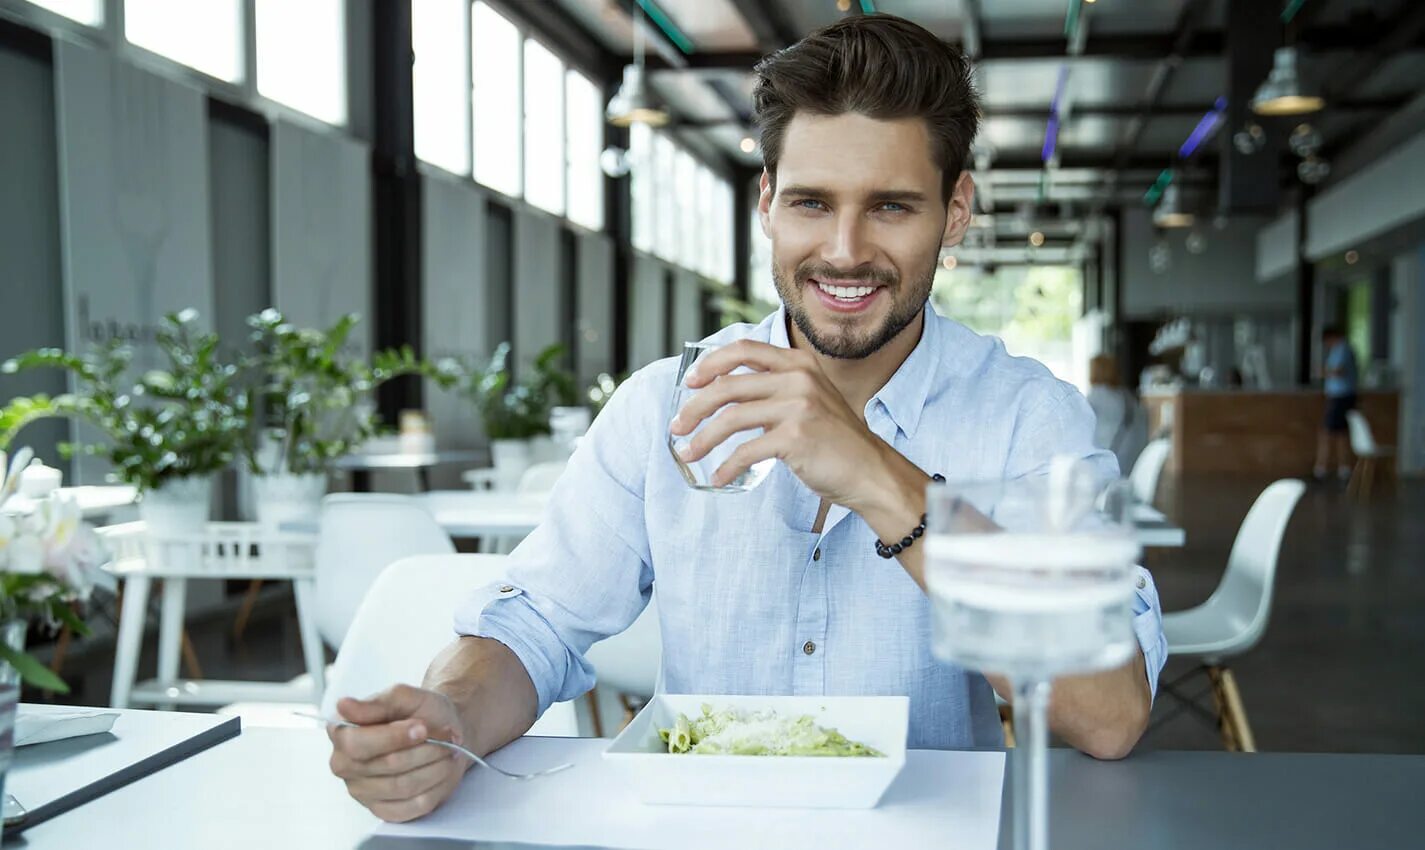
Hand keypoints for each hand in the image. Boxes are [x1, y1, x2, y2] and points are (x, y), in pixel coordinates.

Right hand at [327, 684, 467, 822]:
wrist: (443, 730)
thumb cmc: (421, 712)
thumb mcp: (404, 696)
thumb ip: (376, 703)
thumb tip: (343, 706)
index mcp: (341, 732)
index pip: (358, 744)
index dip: (394, 737)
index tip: (422, 727)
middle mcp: (344, 764)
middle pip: (388, 765)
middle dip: (425, 749)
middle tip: (445, 735)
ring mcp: (361, 791)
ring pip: (404, 786)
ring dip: (435, 766)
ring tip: (447, 750)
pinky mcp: (382, 810)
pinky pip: (413, 806)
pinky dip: (435, 786)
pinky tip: (440, 769)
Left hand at [669, 340, 901, 510]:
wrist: (870, 470)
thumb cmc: (834, 440)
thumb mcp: (809, 399)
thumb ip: (776, 390)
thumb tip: (722, 396)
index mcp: (798, 363)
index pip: (745, 350)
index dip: (711, 363)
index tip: (690, 382)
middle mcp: (798, 378)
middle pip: (728, 386)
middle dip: (694, 407)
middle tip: (677, 426)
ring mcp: (798, 406)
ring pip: (731, 418)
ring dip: (702, 438)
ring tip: (687, 453)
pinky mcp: (796, 437)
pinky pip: (746, 451)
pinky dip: (727, 466)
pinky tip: (719, 477)